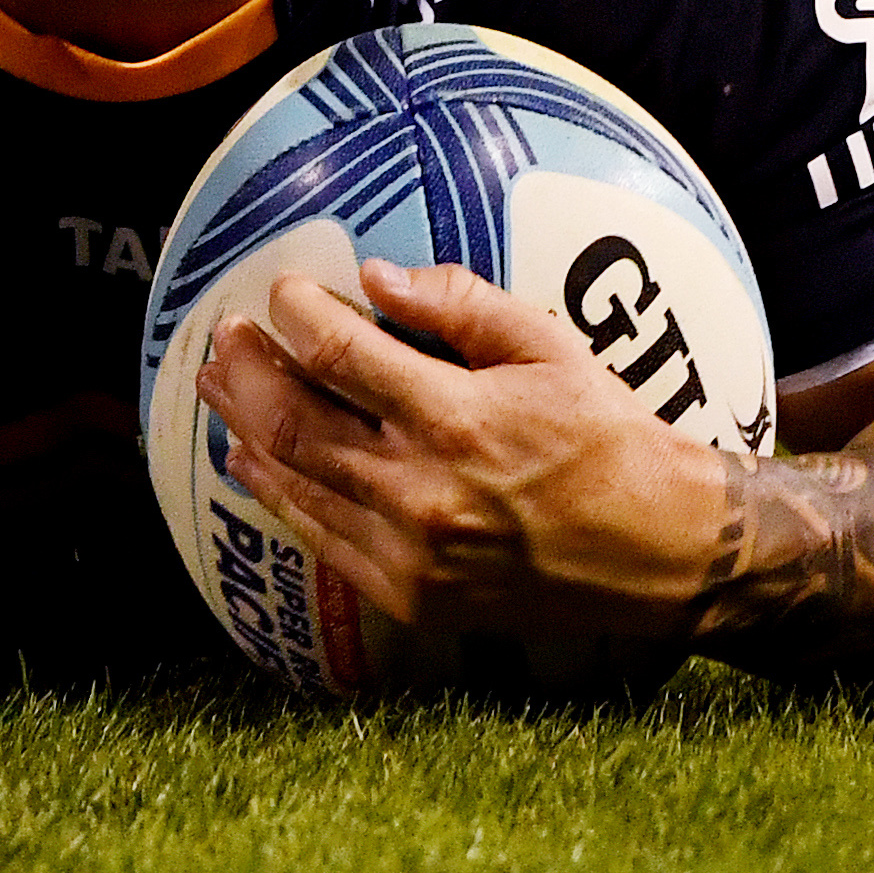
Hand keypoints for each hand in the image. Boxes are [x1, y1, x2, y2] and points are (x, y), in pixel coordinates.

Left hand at [196, 259, 741, 642]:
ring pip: (295, 481)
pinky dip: (276, 494)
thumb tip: (374, 277)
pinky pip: (319, 537)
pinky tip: (251, 461)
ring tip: (217, 386)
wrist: (657, 551)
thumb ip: (461, 305)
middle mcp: (421, 489)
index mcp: (458, 418)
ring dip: (244, 428)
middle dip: (248, 370)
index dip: (295, 314)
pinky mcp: (409, 595)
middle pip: (294, 420)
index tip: (282, 290)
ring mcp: (409, 553)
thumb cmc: (606, 436)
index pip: (338, 354)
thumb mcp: (550, 347)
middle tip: (223, 335)